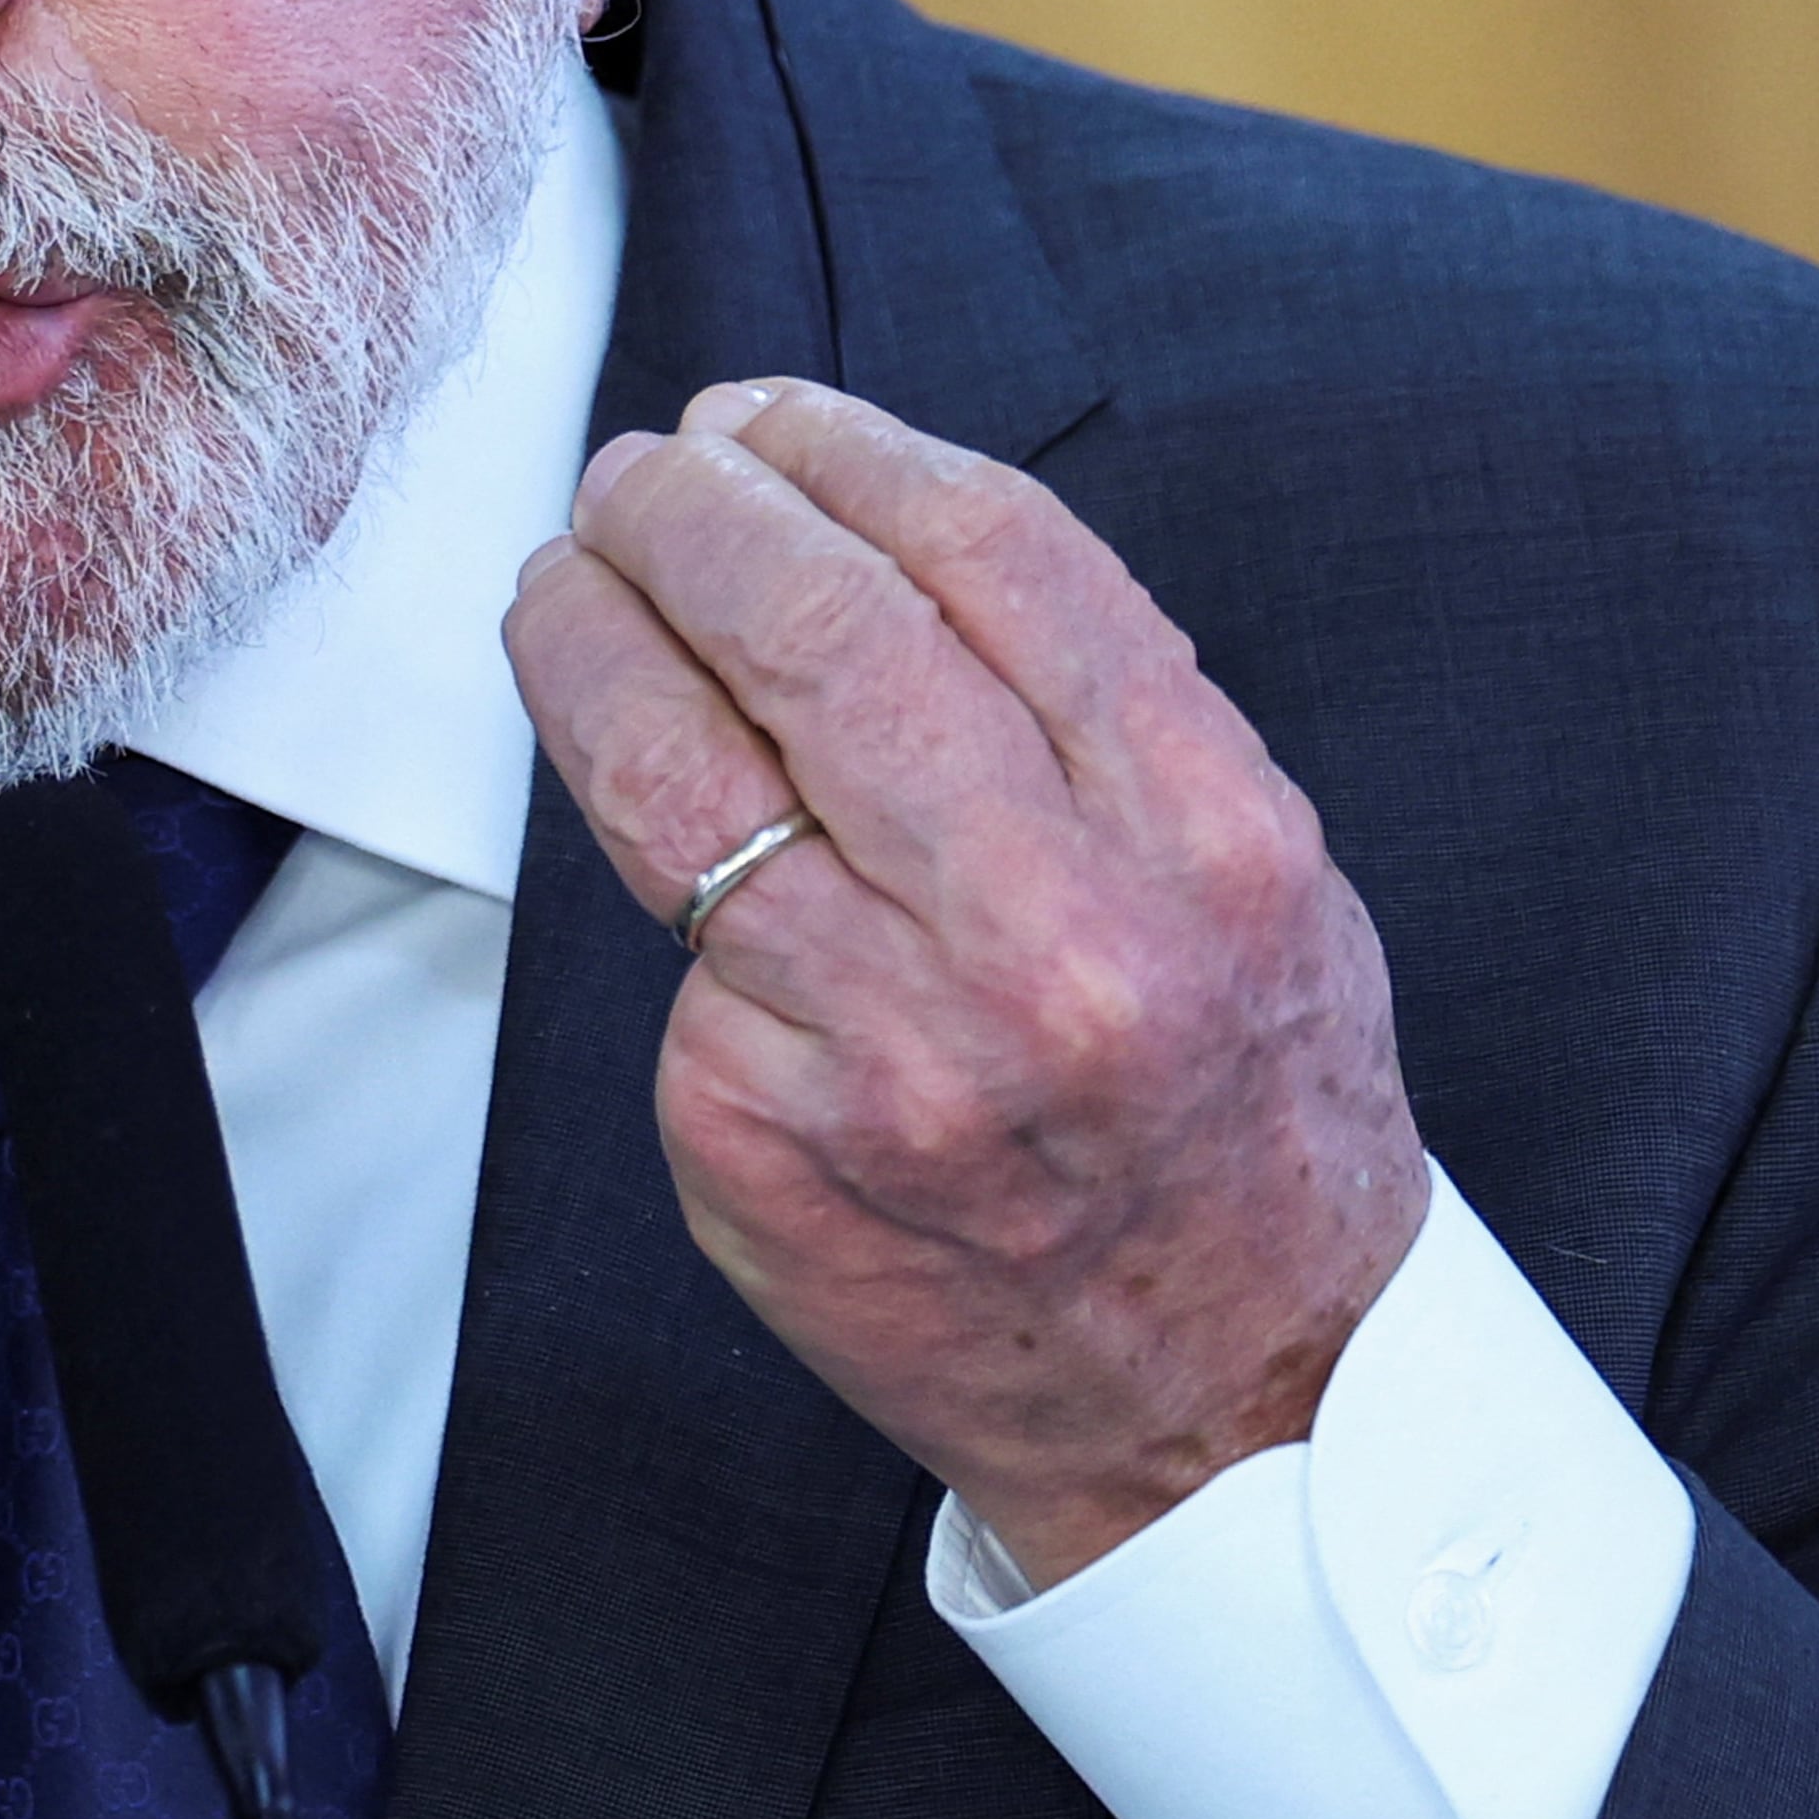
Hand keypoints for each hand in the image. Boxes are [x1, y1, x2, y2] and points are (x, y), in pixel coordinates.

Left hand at [505, 381, 1424, 1586]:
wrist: (1238, 1402)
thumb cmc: (1233, 1105)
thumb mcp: (1254, 874)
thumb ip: (1091, 704)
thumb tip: (853, 517)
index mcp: (1205, 838)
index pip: (985, 552)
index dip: (841, 450)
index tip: (762, 416)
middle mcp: (1054, 938)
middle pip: (809, 630)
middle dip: (687, 511)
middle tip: (633, 473)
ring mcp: (890, 1047)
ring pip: (671, 767)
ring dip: (587, 632)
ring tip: (564, 575)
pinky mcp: (758, 1133)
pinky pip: (670, 948)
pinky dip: (650, 857)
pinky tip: (658, 823)